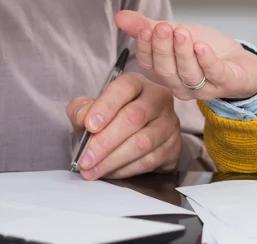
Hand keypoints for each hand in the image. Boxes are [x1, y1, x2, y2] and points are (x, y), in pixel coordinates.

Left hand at [65, 73, 181, 179]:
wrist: (140, 135)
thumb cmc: (114, 118)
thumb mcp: (93, 108)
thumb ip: (82, 109)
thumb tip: (82, 117)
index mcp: (136, 83)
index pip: (124, 88)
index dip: (106, 106)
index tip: (89, 125)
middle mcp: (157, 99)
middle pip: (134, 117)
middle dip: (105, 141)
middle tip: (86, 158)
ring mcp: (168, 123)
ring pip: (142, 143)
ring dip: (113, 160)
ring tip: (93, 170)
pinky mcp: (173, 146)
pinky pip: (149, 161)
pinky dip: (125, 170)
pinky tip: (110, 172)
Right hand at [115, 10, 256, 101]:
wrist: (239, 63)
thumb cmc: (204, 50)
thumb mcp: (174, 33)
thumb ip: (147, 26)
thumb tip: (119, 16)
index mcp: (165, 72)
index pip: (148, 63)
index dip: (145, 47)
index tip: (145, 28)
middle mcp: (180, 84)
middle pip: (166, 70)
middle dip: (162, 48)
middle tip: (162, 28)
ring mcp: (202, 86)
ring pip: (187, 73)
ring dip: (183, 52)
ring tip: (181, 31)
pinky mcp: (225, 82)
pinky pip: (213, 73)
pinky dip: (206, 60)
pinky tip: (201, 46)